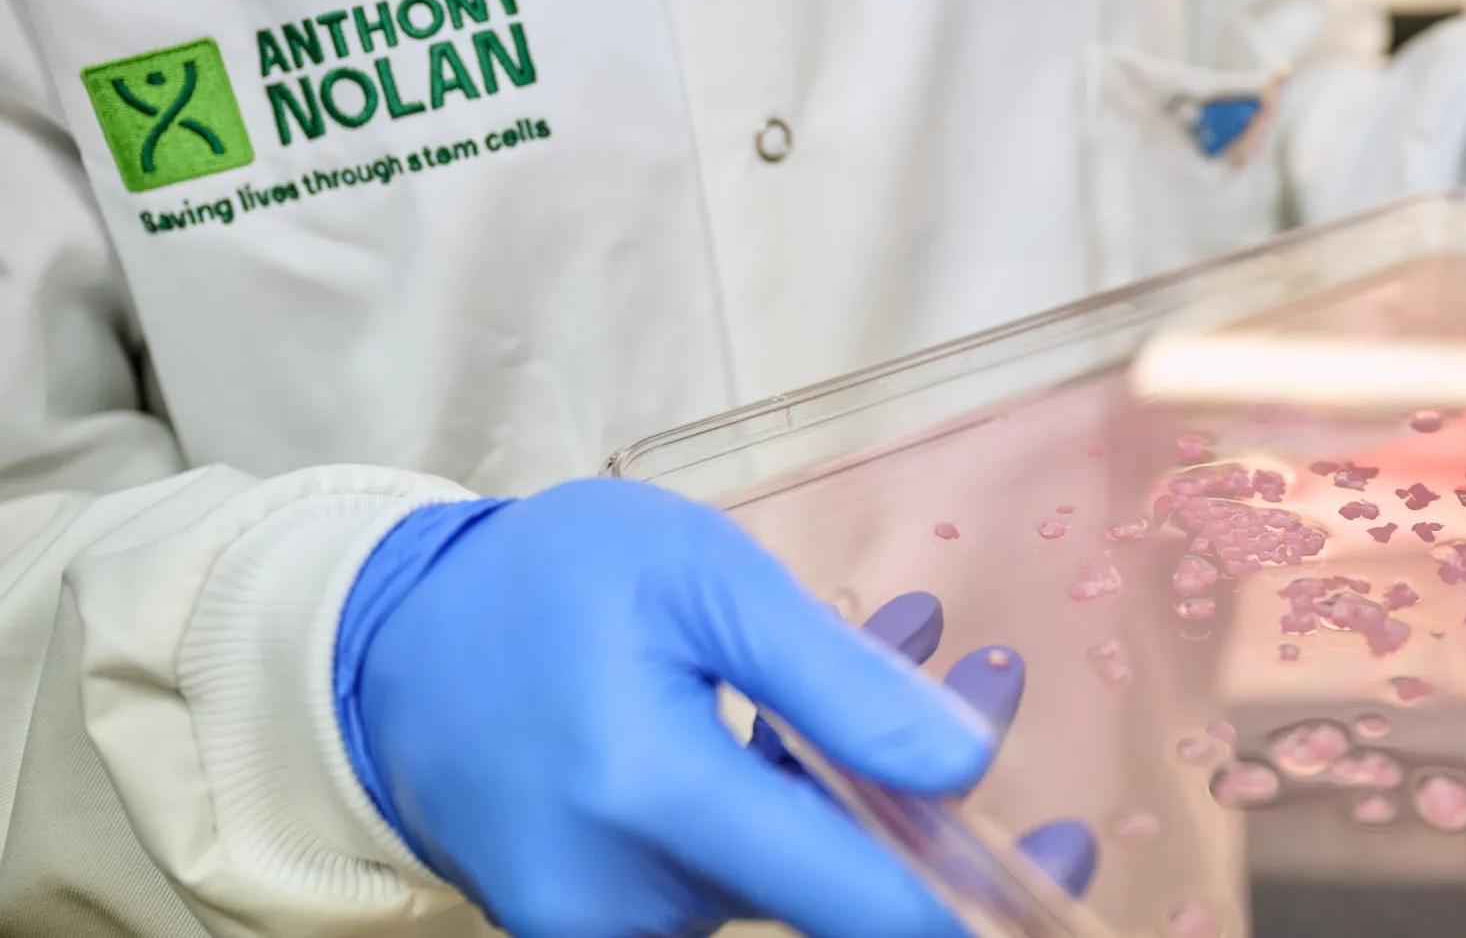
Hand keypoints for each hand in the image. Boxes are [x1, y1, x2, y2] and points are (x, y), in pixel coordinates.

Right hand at [335, 479, 1089, 936]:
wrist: (385, 649)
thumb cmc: (542, 587)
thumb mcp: (695, 579)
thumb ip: (833, 675)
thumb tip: (966, 763)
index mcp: (648, 798)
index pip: (857, 900)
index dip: (972, 897)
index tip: (1064, 855)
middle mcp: (627, 899)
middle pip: (836, 895)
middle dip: (940, 805)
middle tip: (1007, 691)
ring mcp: (610, 928)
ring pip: (792, 879)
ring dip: (873, 780)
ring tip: (928, 644)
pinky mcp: (603, 926)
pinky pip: (735, 876)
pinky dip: (802, 800)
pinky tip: (833, 705)